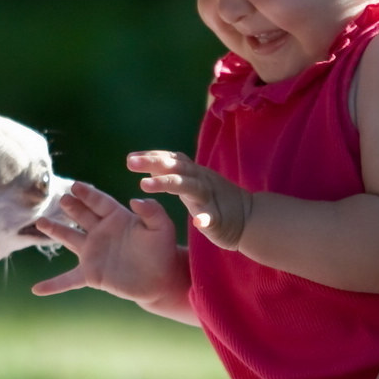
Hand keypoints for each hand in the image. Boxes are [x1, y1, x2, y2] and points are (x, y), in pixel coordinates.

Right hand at [31, 180, 186, 308]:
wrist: (161, 279)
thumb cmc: (162, 250)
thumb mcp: (162, 227)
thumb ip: (152, 211)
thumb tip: (135, 200)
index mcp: (117, 217)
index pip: (99, 202)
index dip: (87, 194)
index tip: (75, 186)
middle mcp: (101, 232)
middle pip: (81, 215)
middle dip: (70, 206)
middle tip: (61, 199)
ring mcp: (93, 252)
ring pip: (69, 238)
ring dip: (54, 230)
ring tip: (40, 222)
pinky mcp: (91, 274)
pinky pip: (68, 280)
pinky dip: (53, 285)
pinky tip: (37, 289)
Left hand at [126, 151, 251, 249]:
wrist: (248, 218)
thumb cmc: (213, 199)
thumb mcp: (191, 183)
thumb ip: (172, 172)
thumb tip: (147, 163)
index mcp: (193, 173)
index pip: (171, 159)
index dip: (151, 156)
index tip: (130, 158)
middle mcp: (200, 180)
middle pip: (176, 167)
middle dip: (153, 163)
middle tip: (129, 162)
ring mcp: (210, 199)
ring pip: (188, 186)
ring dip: (167, 182)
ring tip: (145, 185)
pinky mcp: (219, 219)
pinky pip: (211, 218)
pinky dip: (205, 219)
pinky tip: (196, 222)